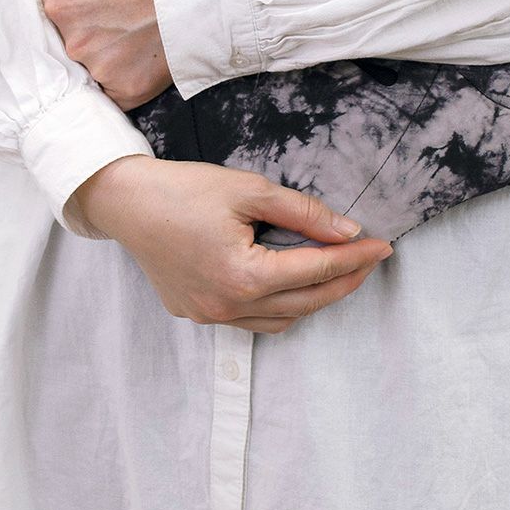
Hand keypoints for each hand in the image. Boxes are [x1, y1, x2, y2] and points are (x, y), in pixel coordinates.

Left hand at [4, 0, 171, 110]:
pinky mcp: (126, 92)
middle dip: (87, 29)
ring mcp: (101, 70)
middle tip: (120, 13)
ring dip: (103, 55)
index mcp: (60, 4)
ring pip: (88, 68)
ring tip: (132, 34)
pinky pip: (110, 92)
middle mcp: (74, 42)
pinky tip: (139, 56)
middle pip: (67, 41)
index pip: (51, 9)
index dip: (75, 0)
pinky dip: (122, 78)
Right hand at [71, 154, 394, 334]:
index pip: (317, 270)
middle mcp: (228, 306)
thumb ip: (304, 213)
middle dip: (344, 281)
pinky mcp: (196, 313)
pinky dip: (279, 304)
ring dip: (313, 298)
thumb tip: (348, 230)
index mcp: (245, 276)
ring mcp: (210, 315)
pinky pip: (251, 320)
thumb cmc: (184, 188)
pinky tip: (288, 280)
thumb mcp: (249, 189)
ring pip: (281, 319)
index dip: (356, 258)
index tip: (384, 245)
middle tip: (369, 259)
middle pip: (306, 302)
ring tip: (335, 269)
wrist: (126, 201)